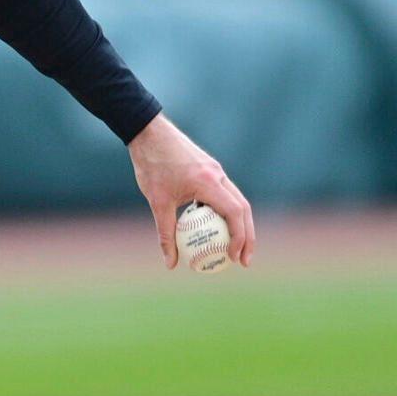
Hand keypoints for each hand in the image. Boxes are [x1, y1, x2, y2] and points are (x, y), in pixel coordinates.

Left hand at [127, 113, 254, 269]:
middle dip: (248, 237)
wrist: (148, 132)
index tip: (233, 258)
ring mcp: (216, 170)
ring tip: (235, 248)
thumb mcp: (156, 202)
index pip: (234, 213)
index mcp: (208, 182)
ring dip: (240, 224)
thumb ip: (165, 233)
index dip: (239, 238)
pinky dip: (226, 211)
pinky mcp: (210, 167)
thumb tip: (170, 263)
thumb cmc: (151, 165)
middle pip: (244, 209)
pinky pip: (225, 193)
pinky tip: (216, 227)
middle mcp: (218, 175)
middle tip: (243, 261)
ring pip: (237, 200)